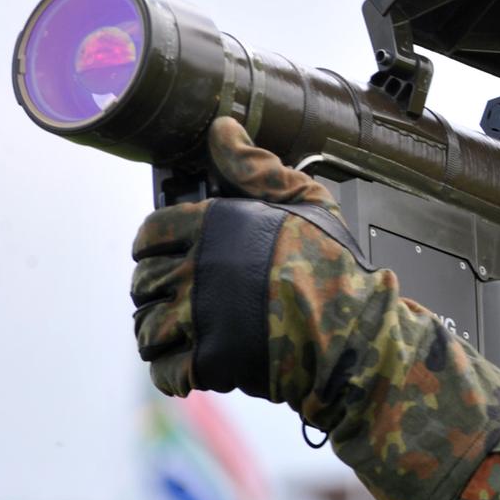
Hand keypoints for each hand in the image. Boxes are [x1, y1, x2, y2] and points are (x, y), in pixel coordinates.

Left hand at [130, 117, 353, 398]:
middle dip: (157, 292)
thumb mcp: (306, 202)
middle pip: (143, 283)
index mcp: (215, 225)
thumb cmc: (336, 266)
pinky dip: (172, 370)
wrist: (356, 330)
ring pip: (147, 327)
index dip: (155, 248)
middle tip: (182, 298)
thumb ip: (257, 167)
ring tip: (185, 332)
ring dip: (161, 332)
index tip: (168, 258)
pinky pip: (164, 369)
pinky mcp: (208, 361)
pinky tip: (192, 362)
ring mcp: (200, 317)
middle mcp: (199, 268)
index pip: (149, 235)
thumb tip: (222, 129)